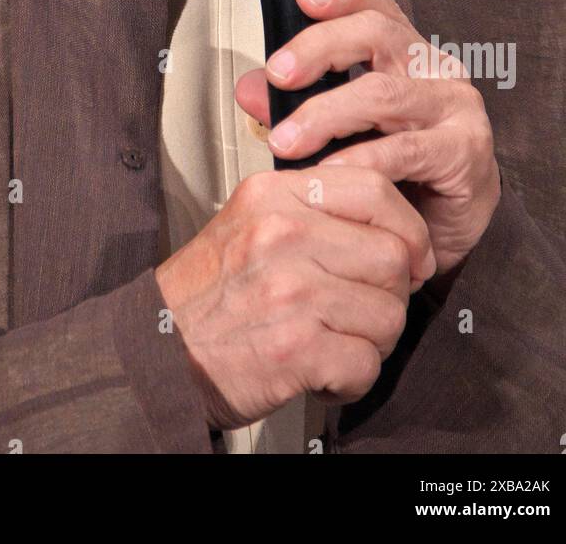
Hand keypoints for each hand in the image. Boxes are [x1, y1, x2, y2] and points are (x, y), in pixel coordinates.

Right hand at [155, 165, 434, 430]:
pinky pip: (366, 362)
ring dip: (373, 340)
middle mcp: (282, 235)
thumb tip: (382, 213)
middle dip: (391, 293)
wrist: (155, 352)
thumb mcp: (245, 221)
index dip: (406, 226)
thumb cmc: (203, 295)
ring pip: (389, 313)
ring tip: (338, 341)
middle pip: (392, 255)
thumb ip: (305, 206)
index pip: (373, 188)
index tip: (409, 253)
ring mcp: (290, 290)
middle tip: (366, 309)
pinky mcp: (296, 347)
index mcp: (273, 196)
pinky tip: (324, 371)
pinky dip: (352, 378)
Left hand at [235, 0, 500, 277]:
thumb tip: (249, 88)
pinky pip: (405, 150)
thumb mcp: (340, 132)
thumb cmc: (396, 173)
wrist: (442, 233)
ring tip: (287, 140)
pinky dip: (361, 160)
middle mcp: (436, 71)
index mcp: (406, 55)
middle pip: (377, 34)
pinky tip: (331, 172)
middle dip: (319, 49)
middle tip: (278, 75)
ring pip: (383, 93)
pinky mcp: (466, 152)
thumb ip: (296, 106)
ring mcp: (456, 108)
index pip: (376, 7)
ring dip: (326, 114)